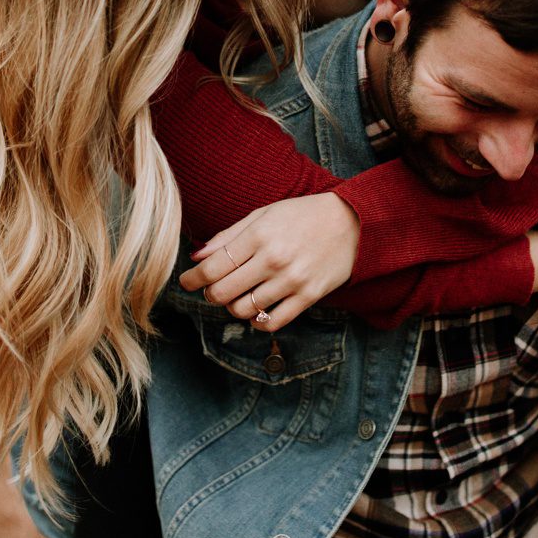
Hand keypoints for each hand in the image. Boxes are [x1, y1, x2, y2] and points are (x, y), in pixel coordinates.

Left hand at [177, 192, 360, 330]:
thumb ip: (229, 236)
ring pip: (244, 310)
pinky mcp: (308, 297)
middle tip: (210, 290)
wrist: (352, 223)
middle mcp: (273, 259)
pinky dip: (257, 321)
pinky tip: (256, 310)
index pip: (213, 267)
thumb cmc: (301, 215)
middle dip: (209, 295)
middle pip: (223, 292)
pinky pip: (272, 322)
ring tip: (236, 297)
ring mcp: (292, 280)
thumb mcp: (263, 215)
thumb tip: (198, 257)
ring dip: (233, 307)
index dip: (193, 279)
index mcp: (259, 235)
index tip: (186, 282)